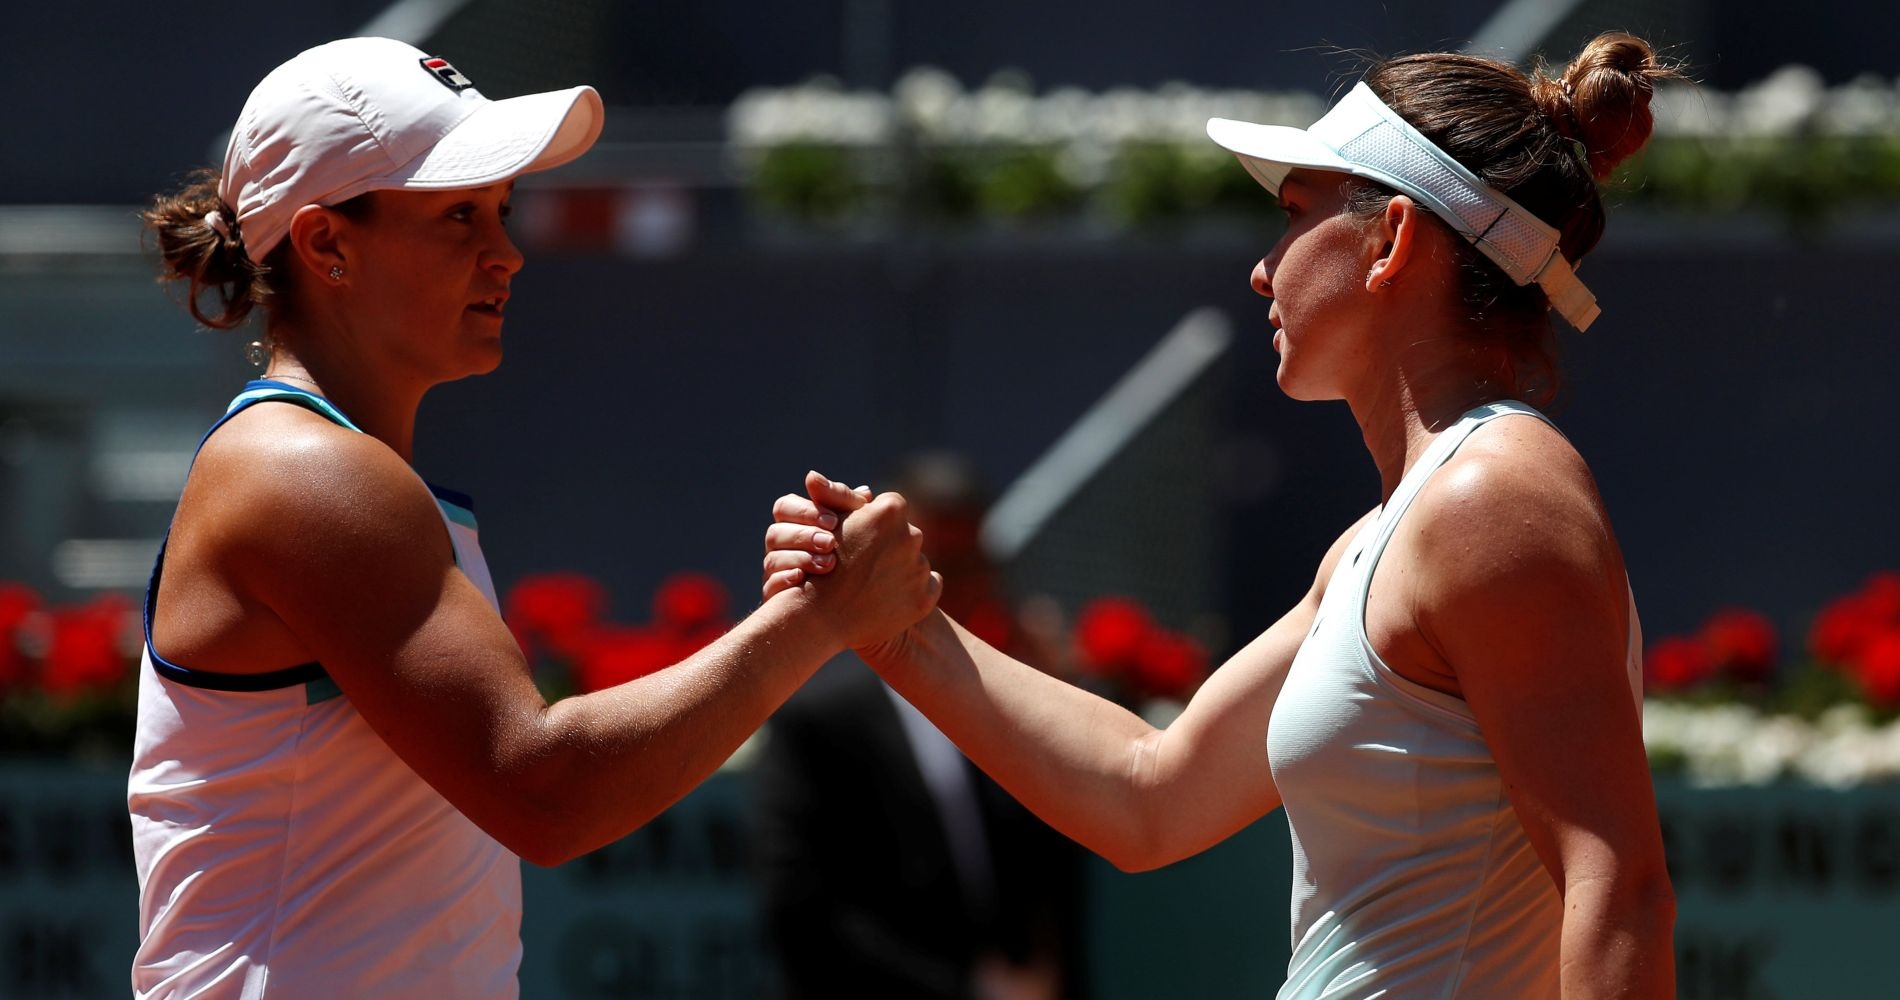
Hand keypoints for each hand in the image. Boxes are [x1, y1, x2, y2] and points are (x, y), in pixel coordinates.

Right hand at [761, 471, 872, 600]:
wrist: (858, 596)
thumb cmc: (856, 548)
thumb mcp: (855, 523)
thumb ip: (847, 503)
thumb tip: (843, 486)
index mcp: (794, 522)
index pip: (784, 507)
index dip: (806, 511)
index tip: (833, 522)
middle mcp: (780, 545)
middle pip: (775, 532)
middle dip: (804, 536)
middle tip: (831, 543)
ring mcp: (775, 570)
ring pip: (773, 559)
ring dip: (800, 559)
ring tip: (829, 564)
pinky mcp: (777, 596)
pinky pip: (770, 586)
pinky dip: (785, 580)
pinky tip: (803, 579)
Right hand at [783, 476, 939, 650]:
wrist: (817, 617)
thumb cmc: (817, 562)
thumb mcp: (826, 523)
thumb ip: (835, 497)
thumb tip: (830, 479)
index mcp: (890, 510)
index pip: (891, 510)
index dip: (873, 525)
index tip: (858, 540)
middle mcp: (911, 535)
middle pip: (905, 536)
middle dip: (889, 548)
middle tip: (863, 566)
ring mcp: (920, 568)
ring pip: (916, 563)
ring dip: (899, 571)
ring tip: (871, 587)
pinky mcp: (924, 598)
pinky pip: (929, 587)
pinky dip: (913, 592)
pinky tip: (888, 599)